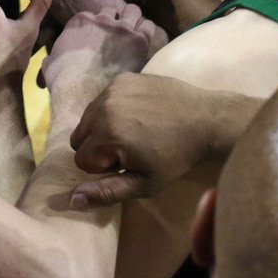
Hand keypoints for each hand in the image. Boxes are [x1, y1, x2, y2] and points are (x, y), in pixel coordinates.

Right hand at [41, 4, 165, 91]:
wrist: (82, 92)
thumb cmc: (62, 79)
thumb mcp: (50, 61)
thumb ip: (55, 53)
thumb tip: (53, 59)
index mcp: (80, 21)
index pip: (93, 15)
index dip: (98, 26)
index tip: (99, 37)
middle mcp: (102, 18)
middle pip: (114, 9)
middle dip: (116, 19)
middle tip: (118, 34)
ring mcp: (122, 27)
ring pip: (133, 10)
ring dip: (134, 20)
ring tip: (134, 34)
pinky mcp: (138, 40)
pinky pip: (149, 26)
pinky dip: (147, 32)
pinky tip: (144, 43)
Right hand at [68, 75, 258, 207]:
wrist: (205, 119)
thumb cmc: (176, 157)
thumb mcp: (144, 183)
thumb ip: (106, 192)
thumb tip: (72, 198)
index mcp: (108, 135)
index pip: (81, 159)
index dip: (104, 167)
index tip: (129, 163)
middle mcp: (104, 107)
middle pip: (78, 136)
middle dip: (98, 147)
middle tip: (130, 149)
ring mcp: (112, 88)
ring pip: (88, 117)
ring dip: (103, 128)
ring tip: (134, 132)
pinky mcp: (122, 78)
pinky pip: (102, 99)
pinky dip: (113, 109)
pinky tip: (138, 114)